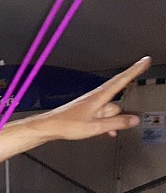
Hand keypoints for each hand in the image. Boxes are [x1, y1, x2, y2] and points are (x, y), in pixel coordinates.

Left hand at [28, 57, 149, 139]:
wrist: (49, 127)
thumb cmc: (66, 125)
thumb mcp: (95, 127)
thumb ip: (116, 123)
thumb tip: (133, 119)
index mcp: (98, 98)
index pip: (121, 80)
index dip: (134, 70)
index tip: (144, 61)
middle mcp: (95, 98)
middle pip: (118, 95)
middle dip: (127, 92)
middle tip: (141, 76)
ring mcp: (91, 104)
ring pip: (110, 108)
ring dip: (113, 118)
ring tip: (108, 130)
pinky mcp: (87, 111)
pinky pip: (103, 115)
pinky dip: (107, 122)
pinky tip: (108, 131)